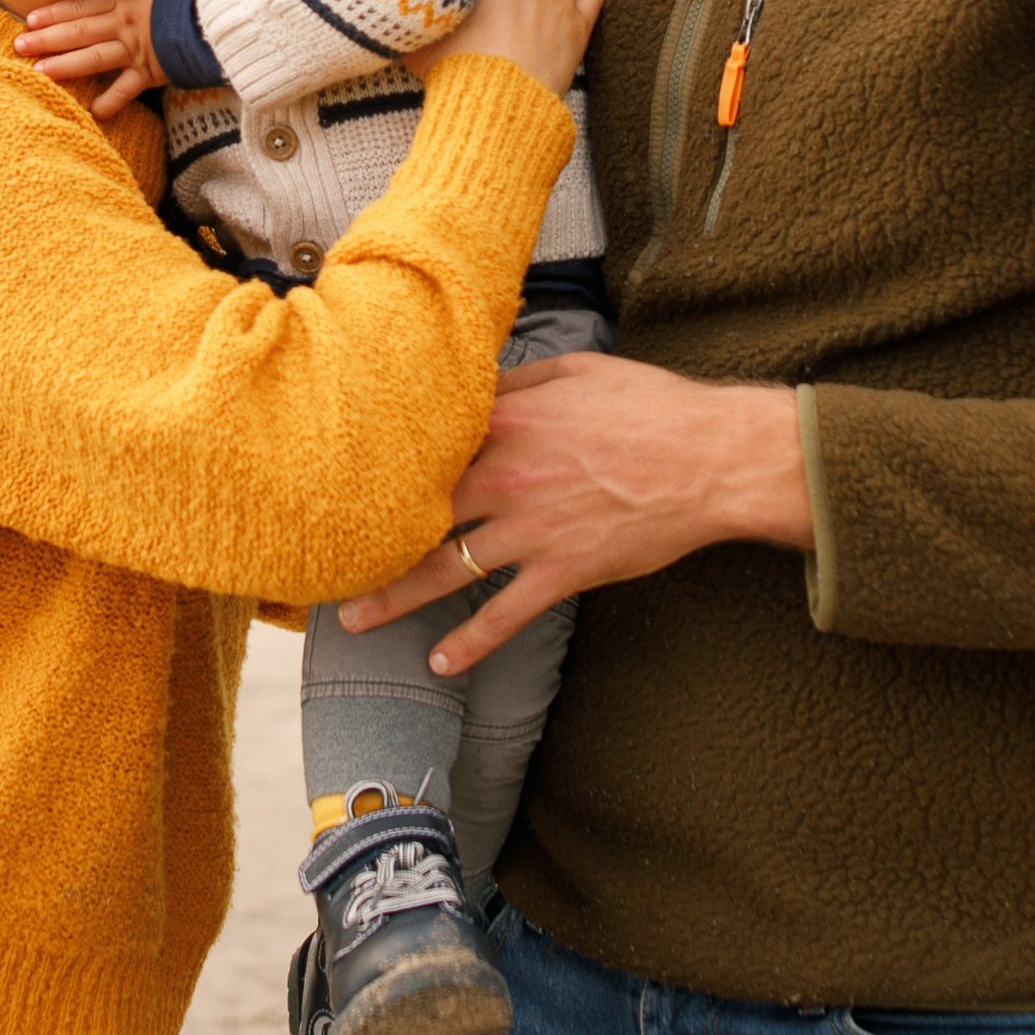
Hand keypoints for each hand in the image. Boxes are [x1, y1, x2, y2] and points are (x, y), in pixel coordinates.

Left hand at [15, 0, 173, 122]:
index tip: (30, 18)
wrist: (221, 10)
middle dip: (46, 39)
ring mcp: (136, 46)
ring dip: (64, 66)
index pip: (82, 3)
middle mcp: (124, 20)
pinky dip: (112, 102)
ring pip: (93, 58)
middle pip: (78, 29)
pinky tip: (94, 114)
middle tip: (19, 46)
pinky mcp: (152, 69)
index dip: (55, 11)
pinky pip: (127, 89)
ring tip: (39, 73)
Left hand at [337, 354, 812, 673]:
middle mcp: (504, 476)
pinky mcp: (561, 570)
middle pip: (416, 512)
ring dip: (395, 599)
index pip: (425, 444)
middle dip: (366, 538)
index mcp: (504, 421)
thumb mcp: (577, 372)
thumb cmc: (651, 407)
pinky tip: (441, 663)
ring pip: (444, 569)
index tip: (340, 477)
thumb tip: (477, 385)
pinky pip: (503, 614)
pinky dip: (470, 642)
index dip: (380, 462)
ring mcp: (529, 529)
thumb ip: (518, 383)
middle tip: (322, 561)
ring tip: (354, 622)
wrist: (712, 458)